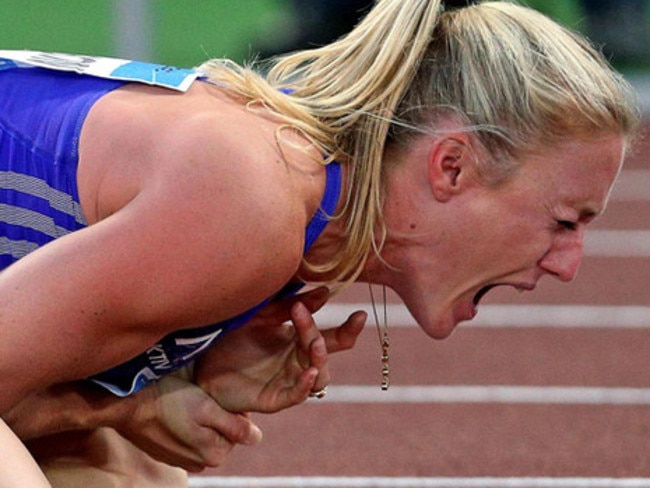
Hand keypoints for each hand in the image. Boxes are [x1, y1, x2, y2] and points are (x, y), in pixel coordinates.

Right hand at [116, 374, 261, 471]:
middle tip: (202, 397)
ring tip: (187, 402)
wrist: (127, 404)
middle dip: (217, 416)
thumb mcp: (207, 408)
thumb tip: (257, 438)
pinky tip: (175, 410)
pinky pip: (187, 437)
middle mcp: (200, 464)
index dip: (232, 410)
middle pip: (222, 434)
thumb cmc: (169, 401)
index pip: (239, 431)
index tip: (217, 396)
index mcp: (215, 454)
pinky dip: (185, 424)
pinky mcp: (167, 453)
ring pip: (204, 435)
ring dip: (201, 420)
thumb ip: (234, 426)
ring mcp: (182, 460)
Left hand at [194, 287, 365, 412]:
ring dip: (320, 358)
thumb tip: (326, 291)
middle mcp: (298, 361)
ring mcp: (288, 381)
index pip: (332, 336)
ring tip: (314, 343)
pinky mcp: (274, 399)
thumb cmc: (231, 340)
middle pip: (328, 352)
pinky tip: (310, 371)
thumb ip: (289, 306)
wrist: (200, 365)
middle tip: (319, 316)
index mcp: (298, 341)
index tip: (359, 314)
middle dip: (337, 337)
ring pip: (320, 375)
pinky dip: (306, 385)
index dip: (348, 328)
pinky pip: (297, 395)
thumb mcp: (260, 316)